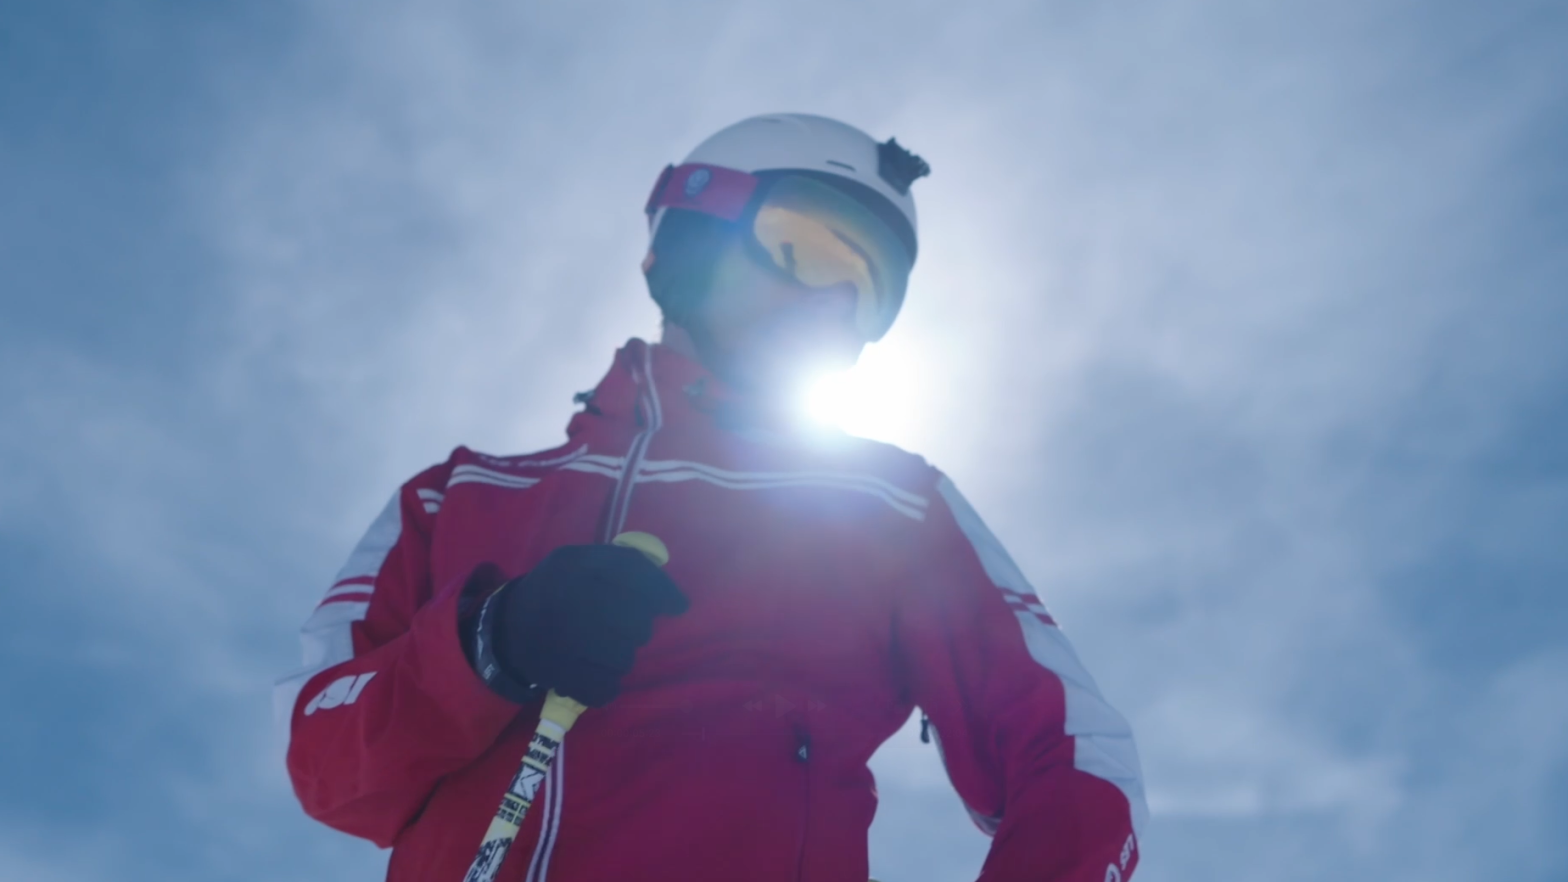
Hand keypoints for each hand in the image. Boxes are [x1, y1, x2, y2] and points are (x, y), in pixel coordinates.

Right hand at [470, 544, 687, 706]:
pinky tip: (596, 675)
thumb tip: (675, 598)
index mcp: (575, 563)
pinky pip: (602, 688)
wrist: (506, 627)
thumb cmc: (558, 594)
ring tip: (602, 651)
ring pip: (622, 657)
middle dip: (637, 629)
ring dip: (620, 658)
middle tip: (622, 630)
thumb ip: (623, 568)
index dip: (662, 590)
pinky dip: (605, 686)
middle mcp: (566, 597)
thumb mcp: (581, 564)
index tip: (678, 606)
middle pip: (634, 621)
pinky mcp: (554, 673)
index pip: (633, 572)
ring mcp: (558, 637)